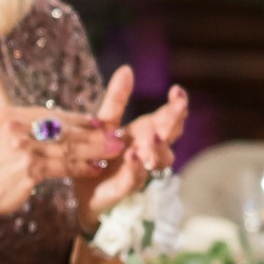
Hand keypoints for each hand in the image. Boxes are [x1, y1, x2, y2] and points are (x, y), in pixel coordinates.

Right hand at [0, 79, 132, 219]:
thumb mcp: (6, 139)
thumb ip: (30, 129)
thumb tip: (64, 124)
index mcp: (11, 115)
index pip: (53, 114)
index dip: (80, 119)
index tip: (100, 122)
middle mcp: (16, 127)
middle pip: (63, 129)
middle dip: (93, 133)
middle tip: (116, 136)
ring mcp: (22, 148)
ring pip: (67, 147)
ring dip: (95, 150)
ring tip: (114, 151)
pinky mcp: (28, 168)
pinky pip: (63, 166)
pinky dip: (81, 168)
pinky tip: (95, 169)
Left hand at [74, 75, 192, 222]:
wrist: (84, 195)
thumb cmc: (101, 157)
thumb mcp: (105, 124)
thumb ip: (116, 100)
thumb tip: (127, 68)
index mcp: (145, 133)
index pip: (167, 118)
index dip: (176, 106)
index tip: (177, 90)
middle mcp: (147, 152)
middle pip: (167, 136)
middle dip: (174, 121)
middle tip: (179, 106)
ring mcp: (139, 172)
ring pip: (157, 160)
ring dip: (157, 148)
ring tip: (153, 136)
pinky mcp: (122, 190)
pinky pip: (132, 180)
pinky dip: (135, 169)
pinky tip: (134, 156)